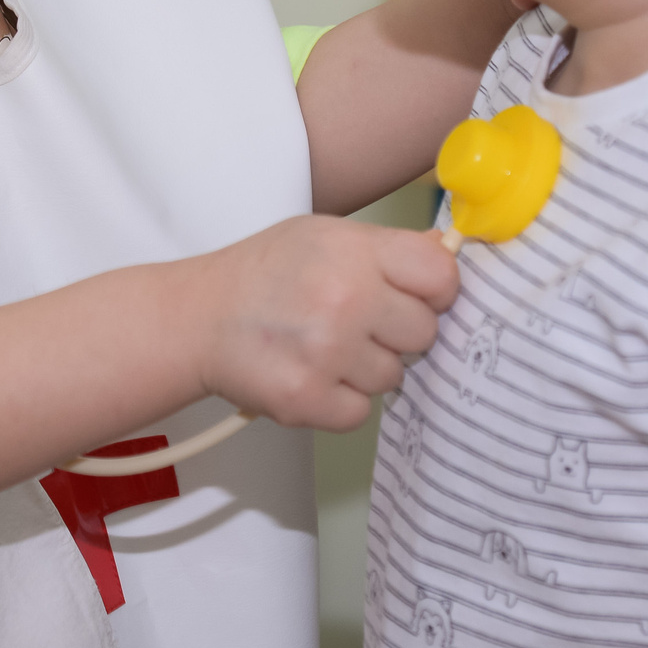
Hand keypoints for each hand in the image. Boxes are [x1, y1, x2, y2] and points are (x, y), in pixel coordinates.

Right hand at [186, 217, 456, 431]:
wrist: (198, 318)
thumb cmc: (264, 274)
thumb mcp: (324, 236)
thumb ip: (388, 247)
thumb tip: (448, 254)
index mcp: (353, 251)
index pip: (440, 277)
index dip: (434, 291)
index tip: (414, 297)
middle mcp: (344, 298)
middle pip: (424, 332)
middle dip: (396, 332)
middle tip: (356, 323)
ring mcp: (326, 352)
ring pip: (393, 376)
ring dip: (365, 368)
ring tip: (324, 346)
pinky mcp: (307, 398)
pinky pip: (360, 412)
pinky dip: (339, 400)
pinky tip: (311, 373)